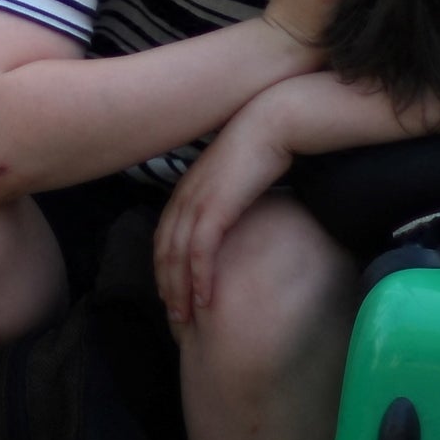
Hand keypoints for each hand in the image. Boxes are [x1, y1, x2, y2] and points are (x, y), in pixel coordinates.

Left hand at [155, 82, 299, 329]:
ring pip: (176, 256)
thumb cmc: (265, 146)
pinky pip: (200, 251)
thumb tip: (238, 218)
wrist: (275, 121)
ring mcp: (197, 201)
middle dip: (166, 285)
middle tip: (173, 317)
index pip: (166, 235)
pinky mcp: (216, 207)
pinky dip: (199, 278)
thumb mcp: (239, 177)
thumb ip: (231, 197)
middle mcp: (185, 196)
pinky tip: (205, 301)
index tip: (172, 292)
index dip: (165, 267)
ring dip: (179, 290)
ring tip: (185, 318)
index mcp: (188, 188)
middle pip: (164, 250)